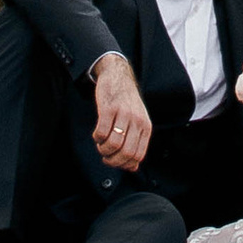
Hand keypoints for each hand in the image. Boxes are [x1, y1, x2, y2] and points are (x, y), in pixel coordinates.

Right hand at [90, 51, 151, 171]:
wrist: (118, 75)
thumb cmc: (127, 102)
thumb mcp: (138, 121)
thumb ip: (136, 143)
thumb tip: (133, 168)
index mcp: (145, 127)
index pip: (138, 156)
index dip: (124, 164)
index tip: (114, 161)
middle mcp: (137, 121)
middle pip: (126, 153)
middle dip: (112, 160)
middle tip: (105, 156)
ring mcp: (123, 114)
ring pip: (114, 144)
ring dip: (103, 150)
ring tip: (100, 145)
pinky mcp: (109, 107)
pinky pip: (102, 131)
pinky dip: (97, 138)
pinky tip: (97, 135)